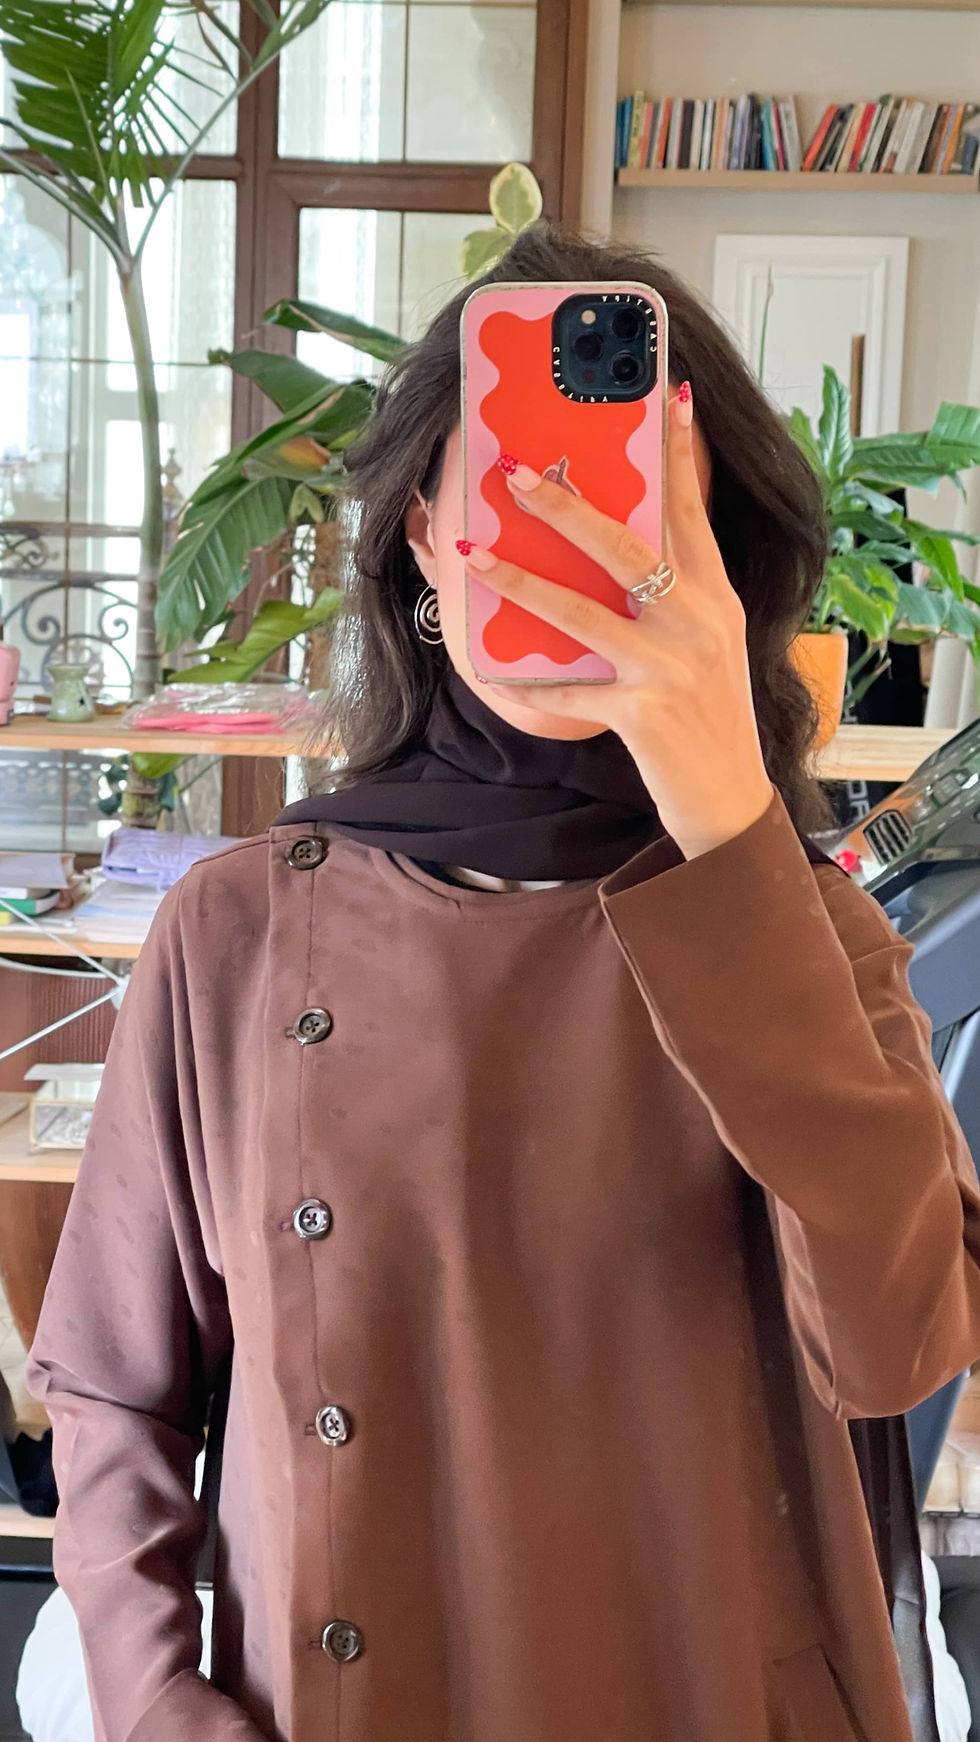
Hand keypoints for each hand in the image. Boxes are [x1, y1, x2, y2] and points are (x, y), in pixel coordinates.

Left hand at [456, 383, 775, 860]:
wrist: (730, 796)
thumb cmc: (711, 715)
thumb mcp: (710, 642)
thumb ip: (675, 596)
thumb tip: (620, 554)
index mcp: (715, 597)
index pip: (694, 512)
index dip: (681, 454)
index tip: (669, 396)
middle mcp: (697, 622)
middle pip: (624, 549)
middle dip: (564, 507)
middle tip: (514, 473)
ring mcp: (669, 668)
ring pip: (582, 613)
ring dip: (519, 580)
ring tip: (472, 551)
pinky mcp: (642, 713)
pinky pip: (569, 689)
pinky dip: (528, 681)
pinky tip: (493, 669)